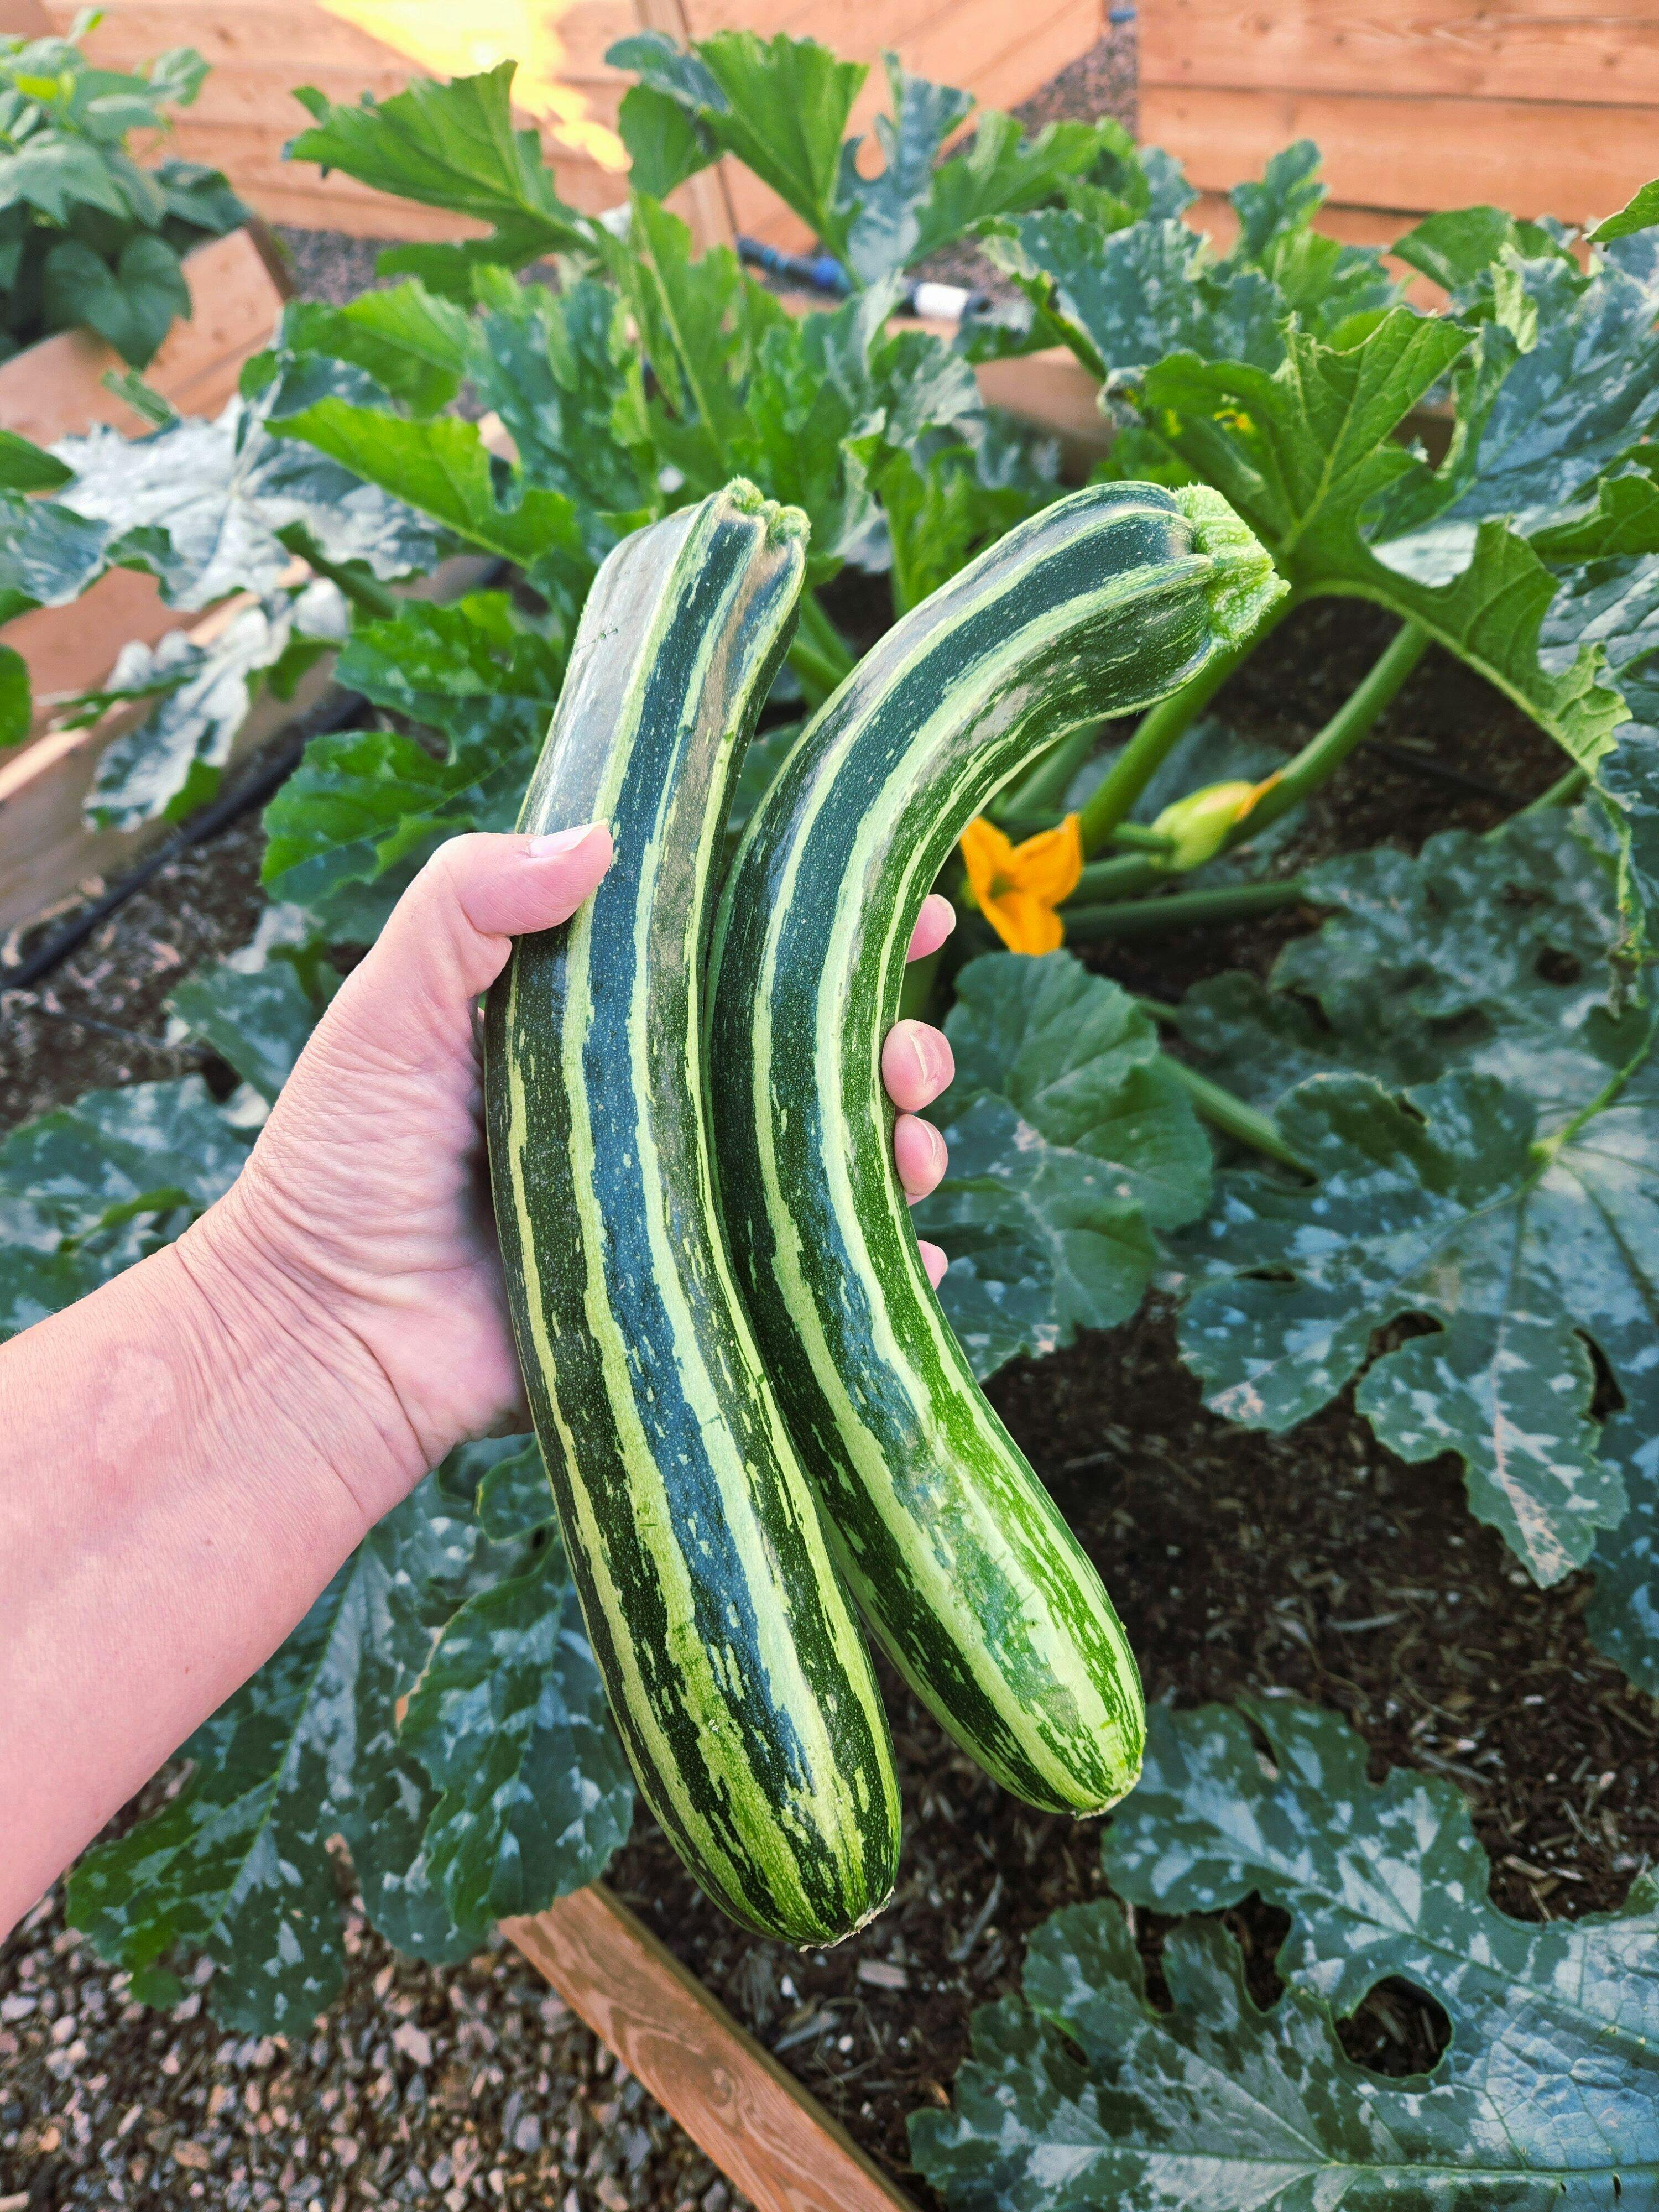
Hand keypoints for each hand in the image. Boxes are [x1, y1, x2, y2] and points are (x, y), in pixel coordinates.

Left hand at [191, 832, 956, 1517]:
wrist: (327, 1336)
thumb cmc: (344, 1162)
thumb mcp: (390, 1007)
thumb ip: (467, 903)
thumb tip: (596, 836)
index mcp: (606, 1027)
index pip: (741, 955)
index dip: (830, 926)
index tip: (914, 907)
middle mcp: (661, 1108)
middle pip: (812, 1061)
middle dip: (890, 1047)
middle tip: (905, 1058)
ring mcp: (685, 1206)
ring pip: (828, 1164)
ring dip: (898, 1146)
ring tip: (913, 1147)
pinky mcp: (689, 1297)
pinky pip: (807, 1280)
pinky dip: (877, 1266)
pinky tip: (912, 1255)